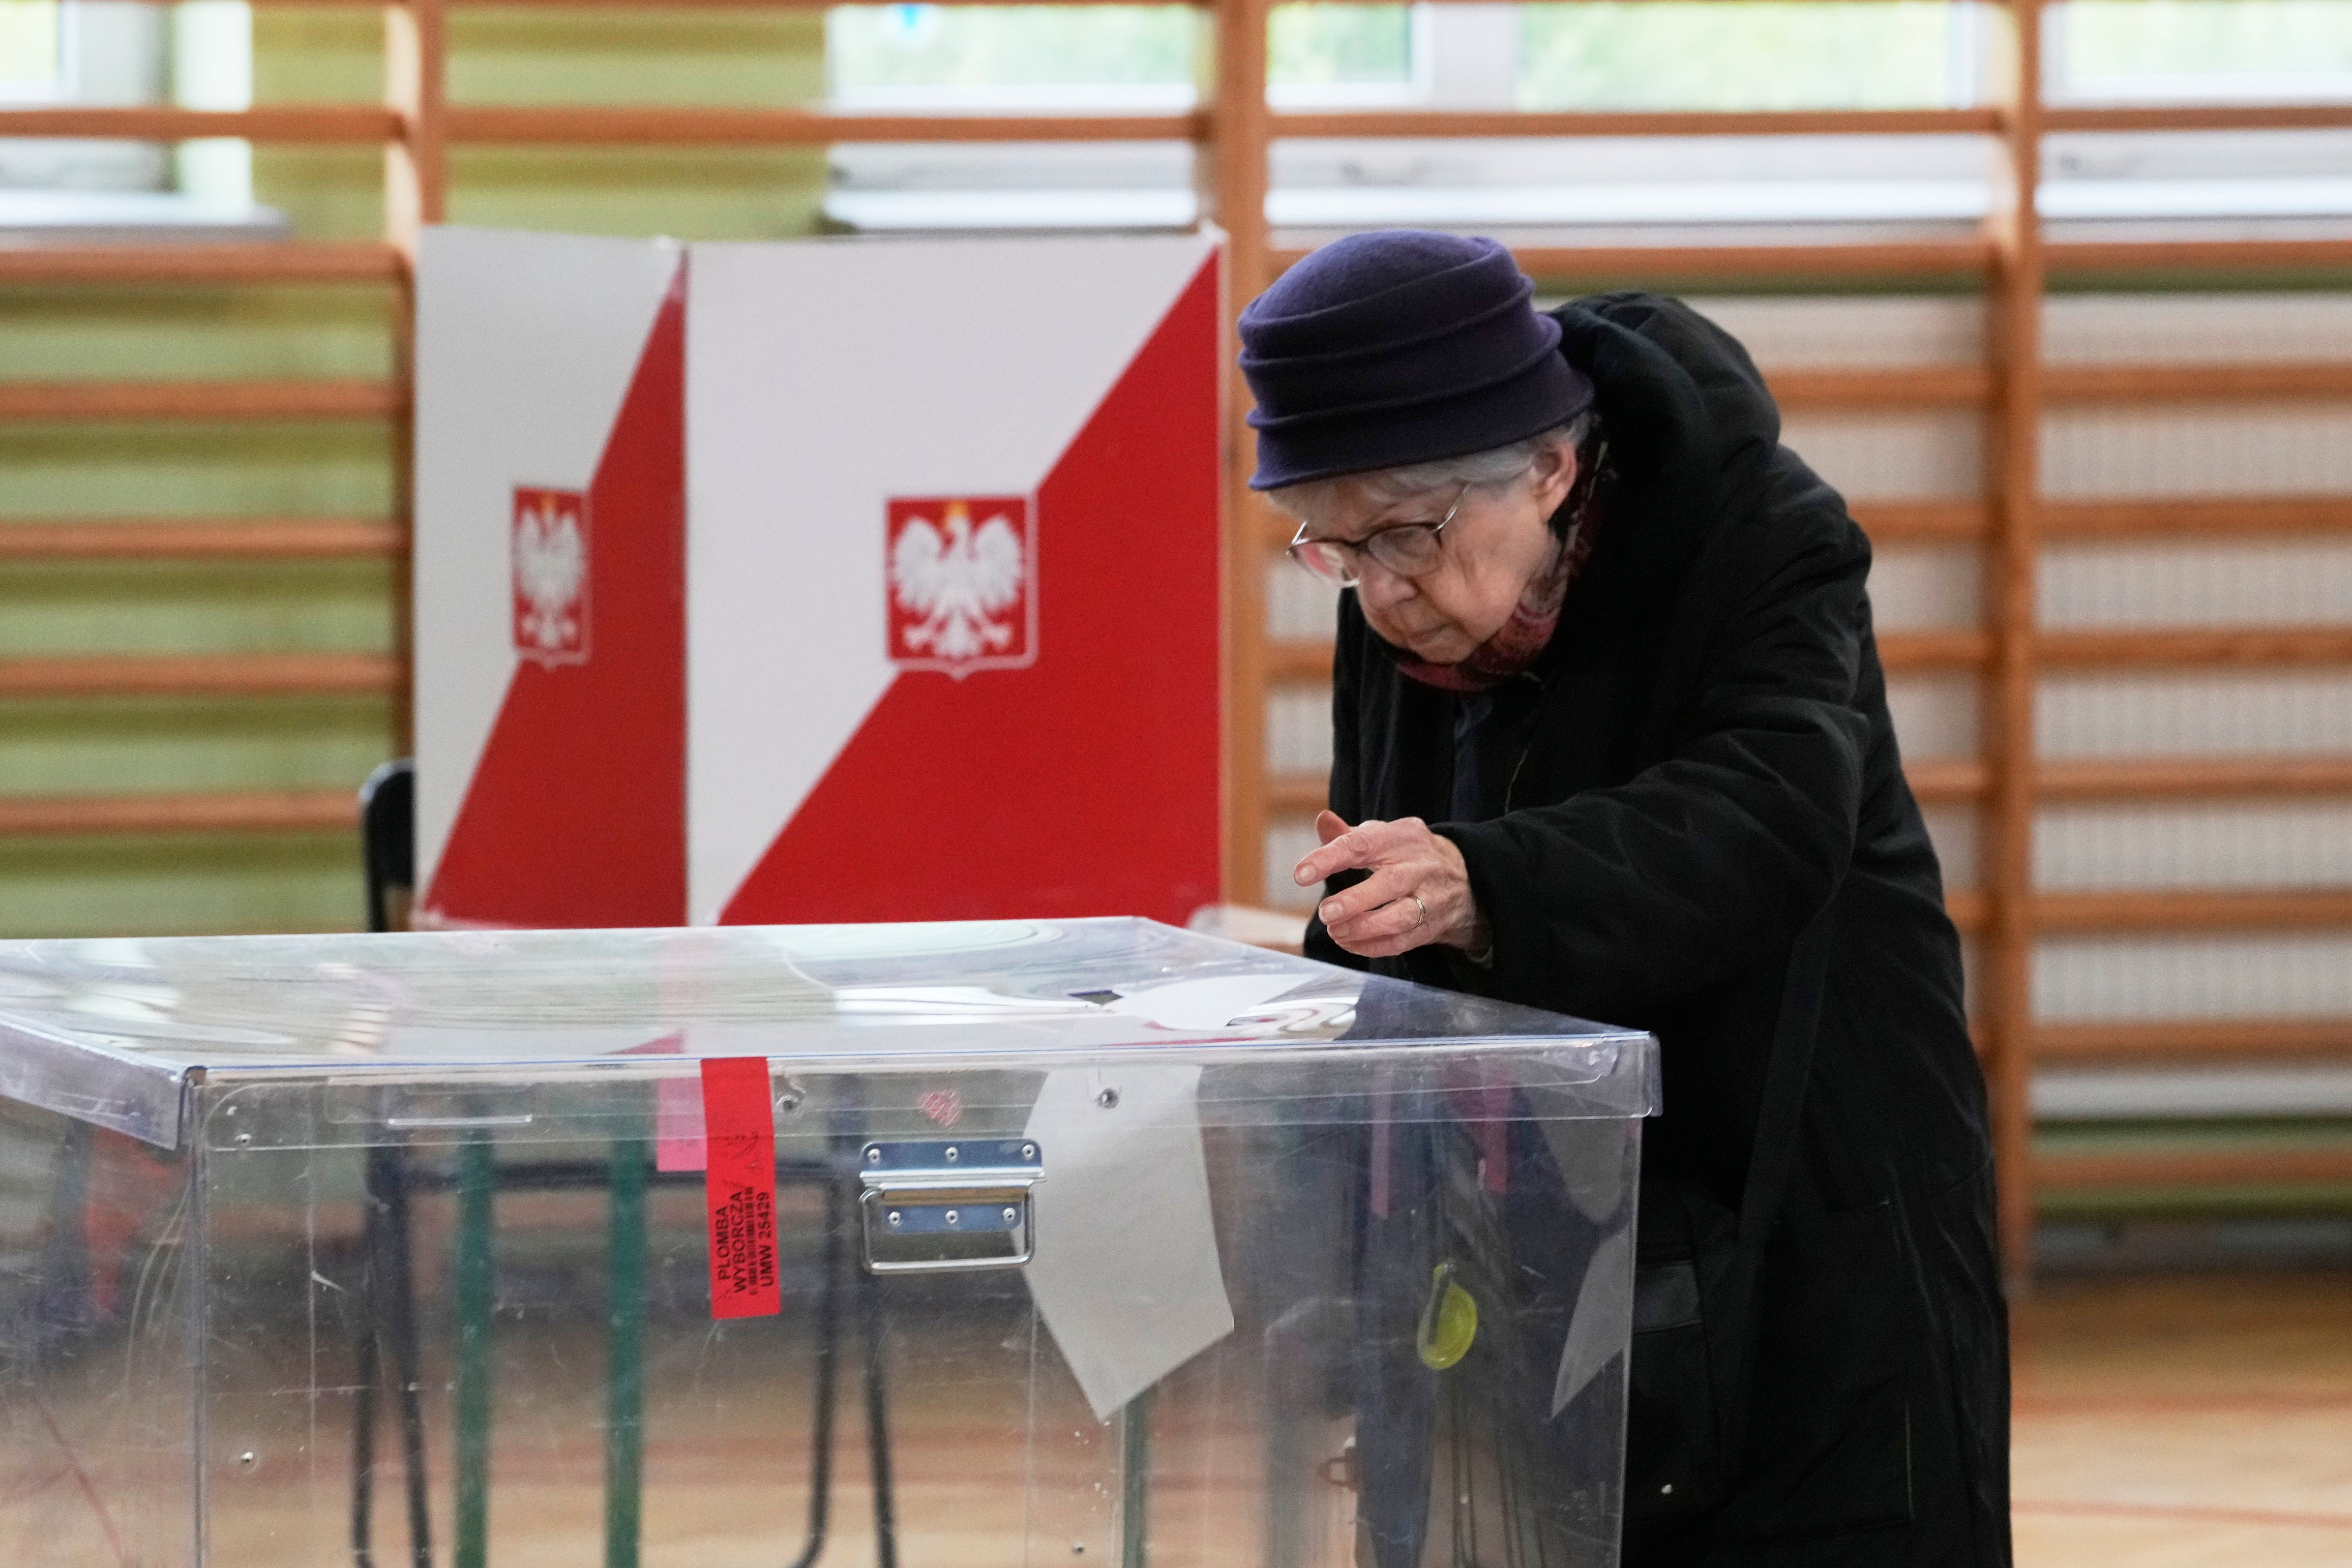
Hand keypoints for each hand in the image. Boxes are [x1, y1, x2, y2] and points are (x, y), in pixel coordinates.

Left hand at [1293, 810, 1490, 959]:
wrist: (1463, 879)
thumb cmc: (1406, 855)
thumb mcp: (1383, 837)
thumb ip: (1348, 834)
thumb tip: (1322, 821)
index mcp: (1402, 837)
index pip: (1363, 844)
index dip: (1329, 858)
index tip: (1301, 874)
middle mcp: (1421, 866)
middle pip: (1390, 883)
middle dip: (1354, 901)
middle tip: (1325, 912)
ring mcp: (1431, 898)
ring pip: (1401, 917)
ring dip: (1364, 928)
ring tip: (1334, 931)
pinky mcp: (1432, 926)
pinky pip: (1402, 942)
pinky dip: (1372, 946)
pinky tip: (1348, 943)